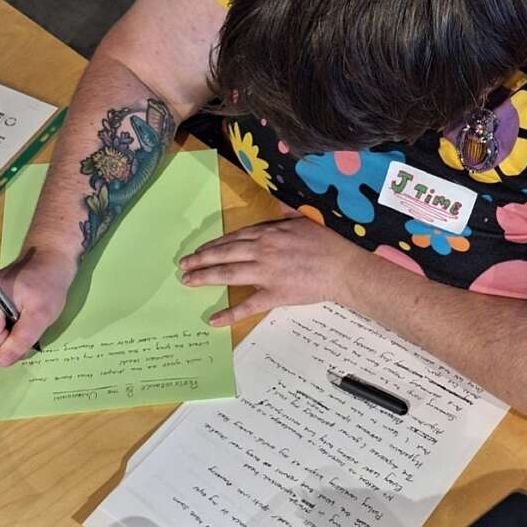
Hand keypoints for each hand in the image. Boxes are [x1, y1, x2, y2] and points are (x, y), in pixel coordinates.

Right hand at [0, 248, 76, 366]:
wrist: (45, 263)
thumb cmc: (47, 286)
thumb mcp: (43, 315)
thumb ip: (22, 339)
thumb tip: (1, 362)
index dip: (10, 345)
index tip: (27, 332)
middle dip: (1, 348)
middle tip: (22, 333)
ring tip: (14, 328)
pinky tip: (5, 327)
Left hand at [179, 217, 358, 325]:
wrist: (344, 268)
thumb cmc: (327, 243)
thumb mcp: (303, 221)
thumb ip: (284, 216)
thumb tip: (276, 207)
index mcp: (268, 234)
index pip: (232, 239)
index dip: (213, 246)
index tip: (199, 251)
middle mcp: (262, 251)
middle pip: (223, 254)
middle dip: (200, 260)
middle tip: (183, 267)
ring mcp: (266, 273)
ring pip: (228, 275)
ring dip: (205, 278)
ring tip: (188, 282)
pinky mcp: (274, 294)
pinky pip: (248, 306)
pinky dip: (229, 313)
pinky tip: (213, 319)